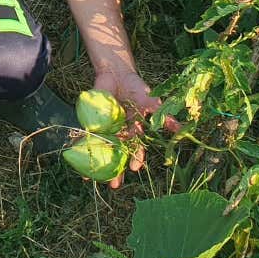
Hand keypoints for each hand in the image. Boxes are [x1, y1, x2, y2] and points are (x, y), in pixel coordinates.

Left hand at [93, 66, 181, 188]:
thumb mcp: (151, 101)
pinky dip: (81, 147)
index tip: (135, 168)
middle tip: (114, 185)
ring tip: (94, 178)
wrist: (117, 72)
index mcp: (135, 131)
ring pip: (102, 150)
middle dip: (117, 170)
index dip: (136, 159)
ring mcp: (106, 129)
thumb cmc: (136, 88)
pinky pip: (86, 137)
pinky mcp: (92, 122)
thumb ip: (163, 115)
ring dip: (99, 164)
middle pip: (118, 155)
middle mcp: (120, 133)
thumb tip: (181, 127)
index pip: (136, 149)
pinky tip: (77, 158)